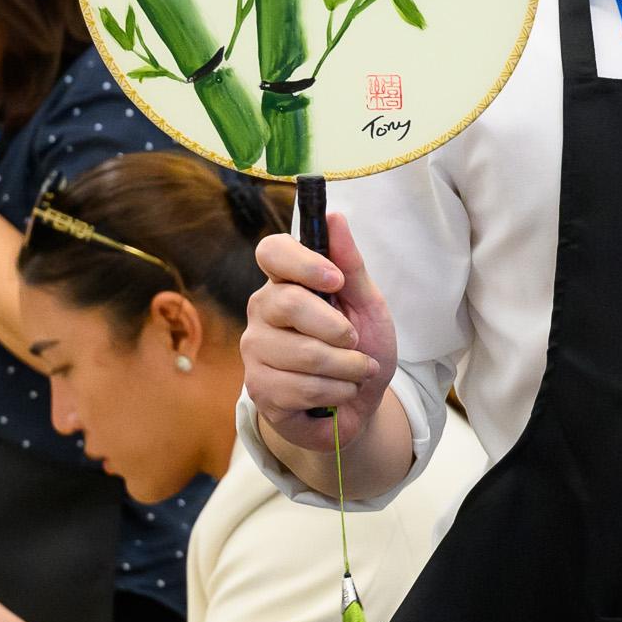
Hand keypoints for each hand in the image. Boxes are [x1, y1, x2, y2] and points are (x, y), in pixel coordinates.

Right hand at [242, 211, 395, 457]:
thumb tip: (335, 217)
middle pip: (289, 303)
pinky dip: (338, 391)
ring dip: (348, 367)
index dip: (302, 262)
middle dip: (337, 328)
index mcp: (286, 283)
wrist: (360, 404)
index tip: (335, 280)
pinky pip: (303, 388)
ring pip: (303, 353)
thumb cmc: (359, 348)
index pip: (272, 252)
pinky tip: (340, 392)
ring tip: (355, 371)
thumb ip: (351, 265)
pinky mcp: (259, 389)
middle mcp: (262, 312)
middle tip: (354, 341)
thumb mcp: (366, 305)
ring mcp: (255, 350)